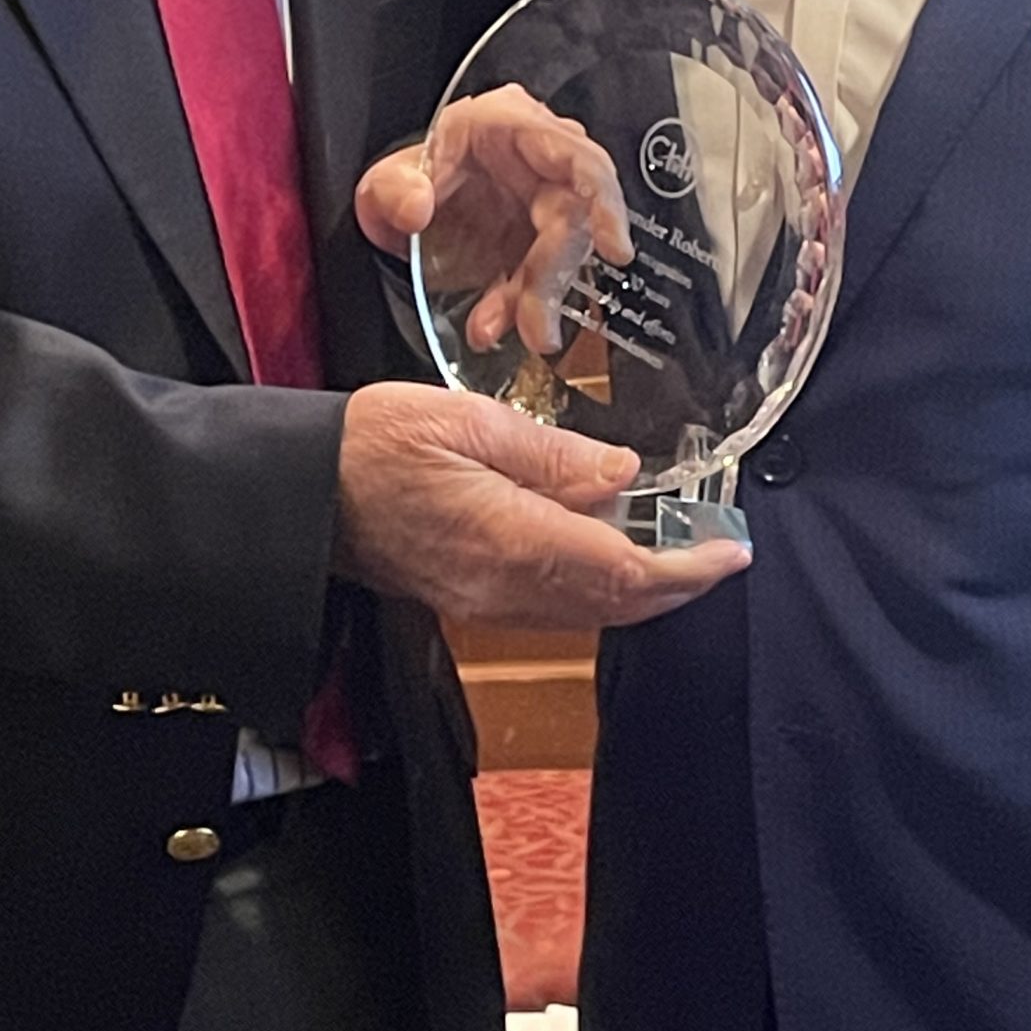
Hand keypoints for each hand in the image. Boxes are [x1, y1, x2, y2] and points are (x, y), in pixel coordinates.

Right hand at [332, 379, 749, 625]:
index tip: (732, 549)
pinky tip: (609, 551)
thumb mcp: (467, 419)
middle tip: (722, 551)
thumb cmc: (374, 442)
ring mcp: (485, 601)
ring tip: (682, 549)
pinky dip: (597, 588)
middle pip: (613, 603)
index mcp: (512, 539)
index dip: (687, 567)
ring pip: (586, 611)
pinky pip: (552, 607)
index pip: (623, 569)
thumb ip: (551, 452)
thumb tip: (623, 473)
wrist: (298, 493)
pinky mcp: (468, 598)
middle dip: (677, 584)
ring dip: (640, 589)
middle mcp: (505, 587)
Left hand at [355, 84, 633, 356]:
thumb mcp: (387, 179)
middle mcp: (541, 162)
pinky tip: (492, 324)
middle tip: (536, 327)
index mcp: (511, 124)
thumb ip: (394, 188)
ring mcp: (544, 205)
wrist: (407, 209)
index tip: (614, 247)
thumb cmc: (413, 180)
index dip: (604, 202)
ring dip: (533, 300)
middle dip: (552, 278)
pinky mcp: (540, 246)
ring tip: (492, 328)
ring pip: (559, 257)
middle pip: (572, 219)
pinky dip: (517, 307)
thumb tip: (415, 208)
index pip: (578, 157)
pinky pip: (540, 280)